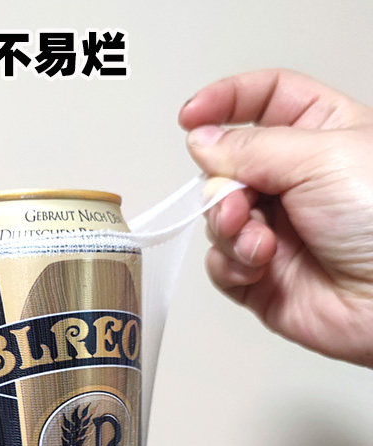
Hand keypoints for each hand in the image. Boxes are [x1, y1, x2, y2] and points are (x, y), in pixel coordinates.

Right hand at [179, 68, 372, 367]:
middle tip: (238, 200)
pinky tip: (259, 265)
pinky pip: (220, 263)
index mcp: (324, 134)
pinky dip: (231, 262)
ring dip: (227, 228)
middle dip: (222, 185)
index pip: (266, 100)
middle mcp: (297, 182)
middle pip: (228, 166)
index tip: (191, 117)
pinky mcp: (261, 276)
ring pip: (218, 217)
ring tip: (257, 241)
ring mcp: (277, 230)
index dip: (225, 102)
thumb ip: (251, 146)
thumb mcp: (322, 157)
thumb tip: (202, 140)